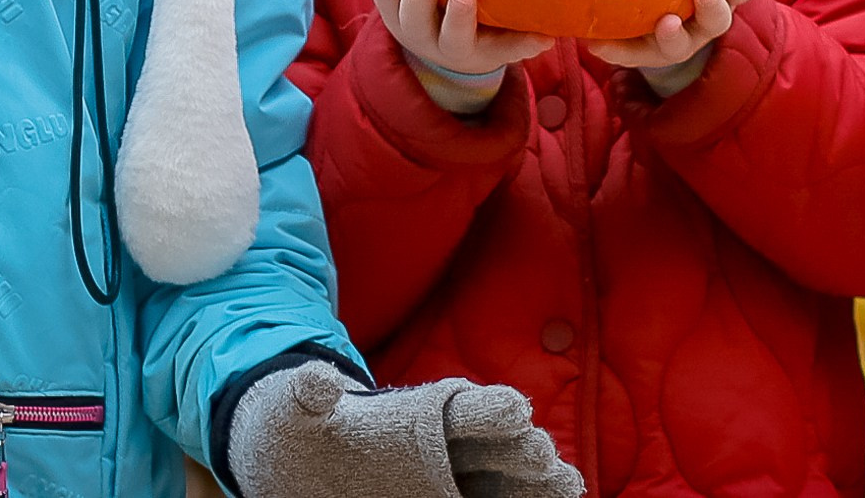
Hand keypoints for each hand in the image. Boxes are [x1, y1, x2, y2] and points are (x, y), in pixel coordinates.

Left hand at [232, 362, 583, 497]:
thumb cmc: (303, 432)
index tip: (514, 409)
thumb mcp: (296, 411)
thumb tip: (314, 378)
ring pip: (508, 483)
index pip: (462, 407)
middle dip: (524, 449)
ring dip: (539, 485)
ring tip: (568, 488)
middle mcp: (447, 448)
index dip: (488, 408)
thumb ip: (308, 395)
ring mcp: (452, 483)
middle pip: (499, 445)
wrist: (301, 467)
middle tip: (543, 456)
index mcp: (420, 414)